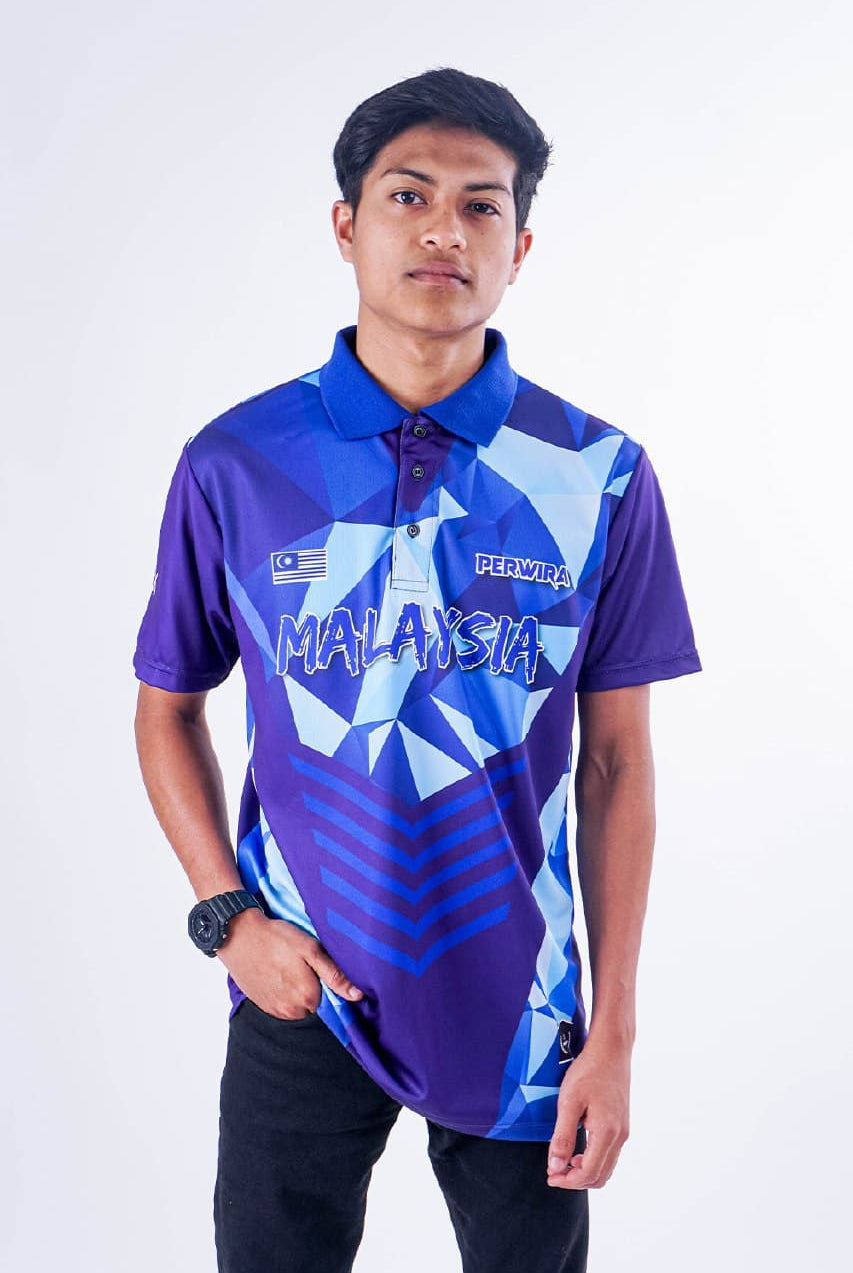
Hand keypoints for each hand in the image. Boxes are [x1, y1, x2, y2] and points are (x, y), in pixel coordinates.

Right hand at [215, 907, 365, 1018]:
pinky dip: (283, 993)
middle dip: (312, 988)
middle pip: (314, 1004)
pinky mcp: (262, 1006)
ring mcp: (275, 1010)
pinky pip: (282, 1006)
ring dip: (297, 991)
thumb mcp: (310, 949)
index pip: (331, 1000)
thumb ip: (334, 975)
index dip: (327, 982)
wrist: (238, 935)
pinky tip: (277, 973)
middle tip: (302, 964)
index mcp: (308, 997)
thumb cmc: (276, 938)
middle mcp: (292, 1011)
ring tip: (288, 968)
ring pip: (298, 1006)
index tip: (317, 967)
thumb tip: (357, 995)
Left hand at [546, 1038, 630, 1189]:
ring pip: (606, 1168)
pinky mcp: (621, 1124)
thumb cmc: (589, 1071)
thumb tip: (556, 1167)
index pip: (589, 1173)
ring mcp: (623, 1131)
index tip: (550, 1176)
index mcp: (607, 1132)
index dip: (568, 1181)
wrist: (611, 1050)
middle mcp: (620, 1136)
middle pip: (600, 1176)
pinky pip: (609, 1154)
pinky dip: (593, 1161)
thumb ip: (563, 1137)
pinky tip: (578, 1150)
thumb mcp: (569, 1103)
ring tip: (564, 1163)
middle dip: (576, 1181)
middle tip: (554, 1173)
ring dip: (585, 1172)